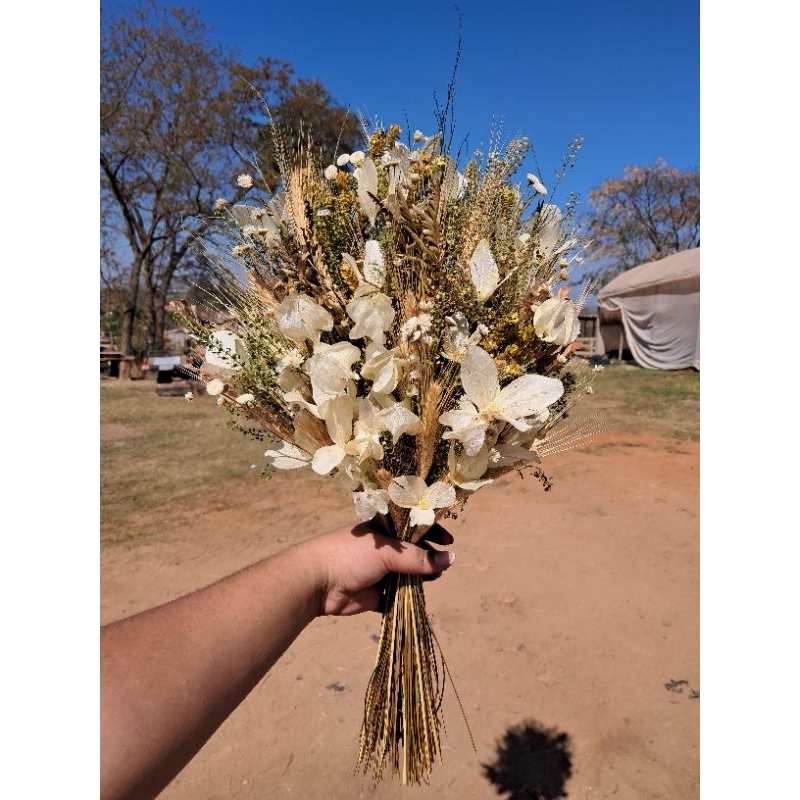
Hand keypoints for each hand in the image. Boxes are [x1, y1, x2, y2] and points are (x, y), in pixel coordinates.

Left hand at [300, 521, 454, 615]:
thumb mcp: (388, 553)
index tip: (450, 540)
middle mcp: (382, 549)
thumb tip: (450, 559)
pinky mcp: (376, 595)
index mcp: (383, 529)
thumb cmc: (350, 555)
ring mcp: (379, 572)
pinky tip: (419, 599)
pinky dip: (408, 599)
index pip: (413, 526)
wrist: (317, 582)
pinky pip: (397, 597)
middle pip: (413, 553)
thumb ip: (419, 558)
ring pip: (407, 576)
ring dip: (420, 580)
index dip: (431, 531)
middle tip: (441, 566)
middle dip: (428, 559)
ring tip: (432, 580)